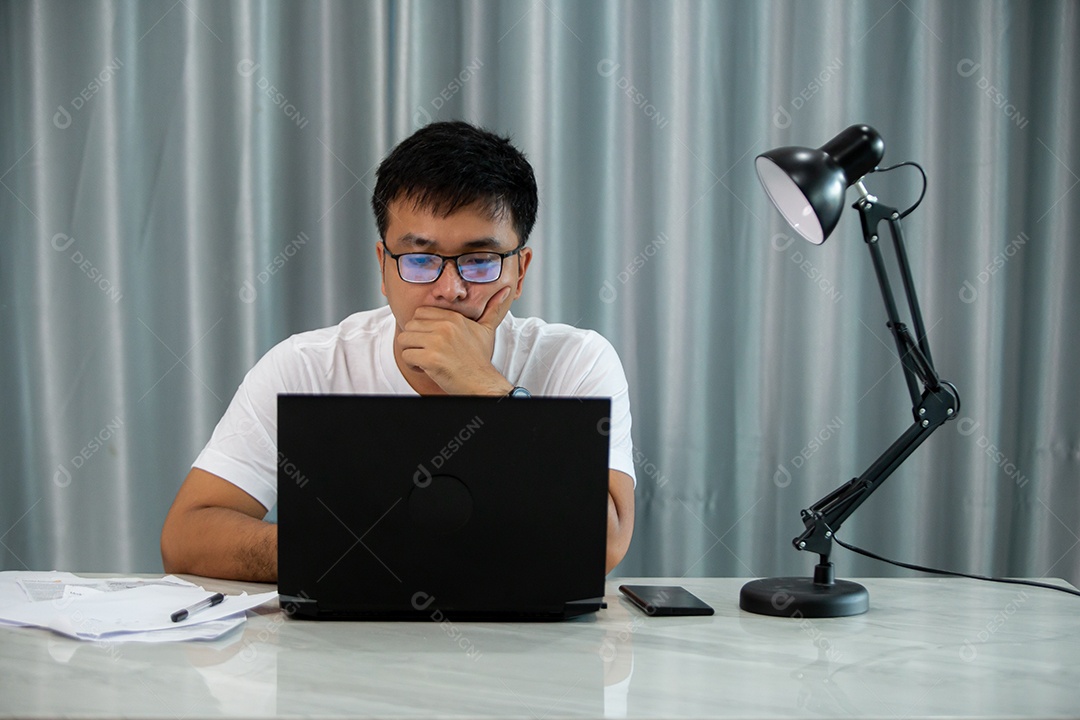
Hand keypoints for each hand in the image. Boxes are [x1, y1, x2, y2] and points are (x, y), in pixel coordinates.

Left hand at [396, 287, 513, 393]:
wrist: (482, 383)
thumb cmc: (480, 359)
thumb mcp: (487, 330)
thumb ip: (492, 309)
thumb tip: (506, 291)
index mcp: (454, 318)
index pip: (420, 312)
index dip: (422, 328)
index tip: (431, 340)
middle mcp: (445, 326)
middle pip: (410, 325)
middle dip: (414, 340)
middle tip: (426, 351)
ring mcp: (437, 342)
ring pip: (404, 339)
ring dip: (411, 351)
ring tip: (424, 360)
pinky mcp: (431, 358)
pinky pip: (406, 356)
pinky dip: (412, 365)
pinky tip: (425, 369)